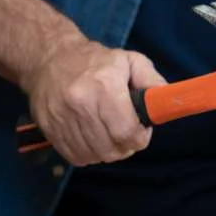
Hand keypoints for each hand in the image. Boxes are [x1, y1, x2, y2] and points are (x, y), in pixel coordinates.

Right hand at [20, 36, 166, 166]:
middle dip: (126, 147)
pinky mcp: (48, 128)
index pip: (126, 131)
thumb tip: (167, 103)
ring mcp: (61, 118)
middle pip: (110, 148)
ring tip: (110, 136)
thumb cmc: (97, 61)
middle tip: (127, 135)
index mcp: (104, 86)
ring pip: (93, 155)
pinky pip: (75, 157)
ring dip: (107, 152)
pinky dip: (89, 154)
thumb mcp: (131, 61)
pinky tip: (93, 140)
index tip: (142, 132)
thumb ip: (152, 81)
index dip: (140, 138)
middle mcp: (80, 103)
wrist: (50, 58)